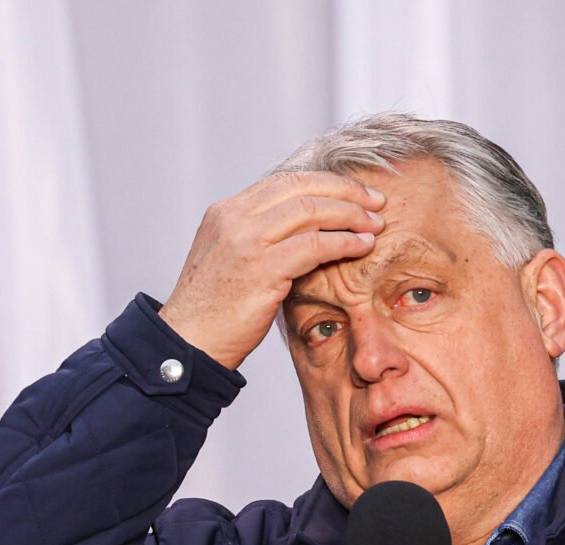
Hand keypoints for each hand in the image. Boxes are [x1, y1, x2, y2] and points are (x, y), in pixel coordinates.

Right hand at [159, 172, 387, 369]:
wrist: (189, 342)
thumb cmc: (214, 311)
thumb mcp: (231, 259)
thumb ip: (261, 237)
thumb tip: (304, 230)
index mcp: (227, 211)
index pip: (286, 181)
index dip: (326, 183)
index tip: (355, 193)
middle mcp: (234, 217)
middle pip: (302, 187)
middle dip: (346, 191)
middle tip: (375, 201)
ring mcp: (246, 241)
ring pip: (311, 210)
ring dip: (351, 215)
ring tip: (375, 224)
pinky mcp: (262, 268)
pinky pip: (314, 245)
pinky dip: (344, 242)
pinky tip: (362, 246)